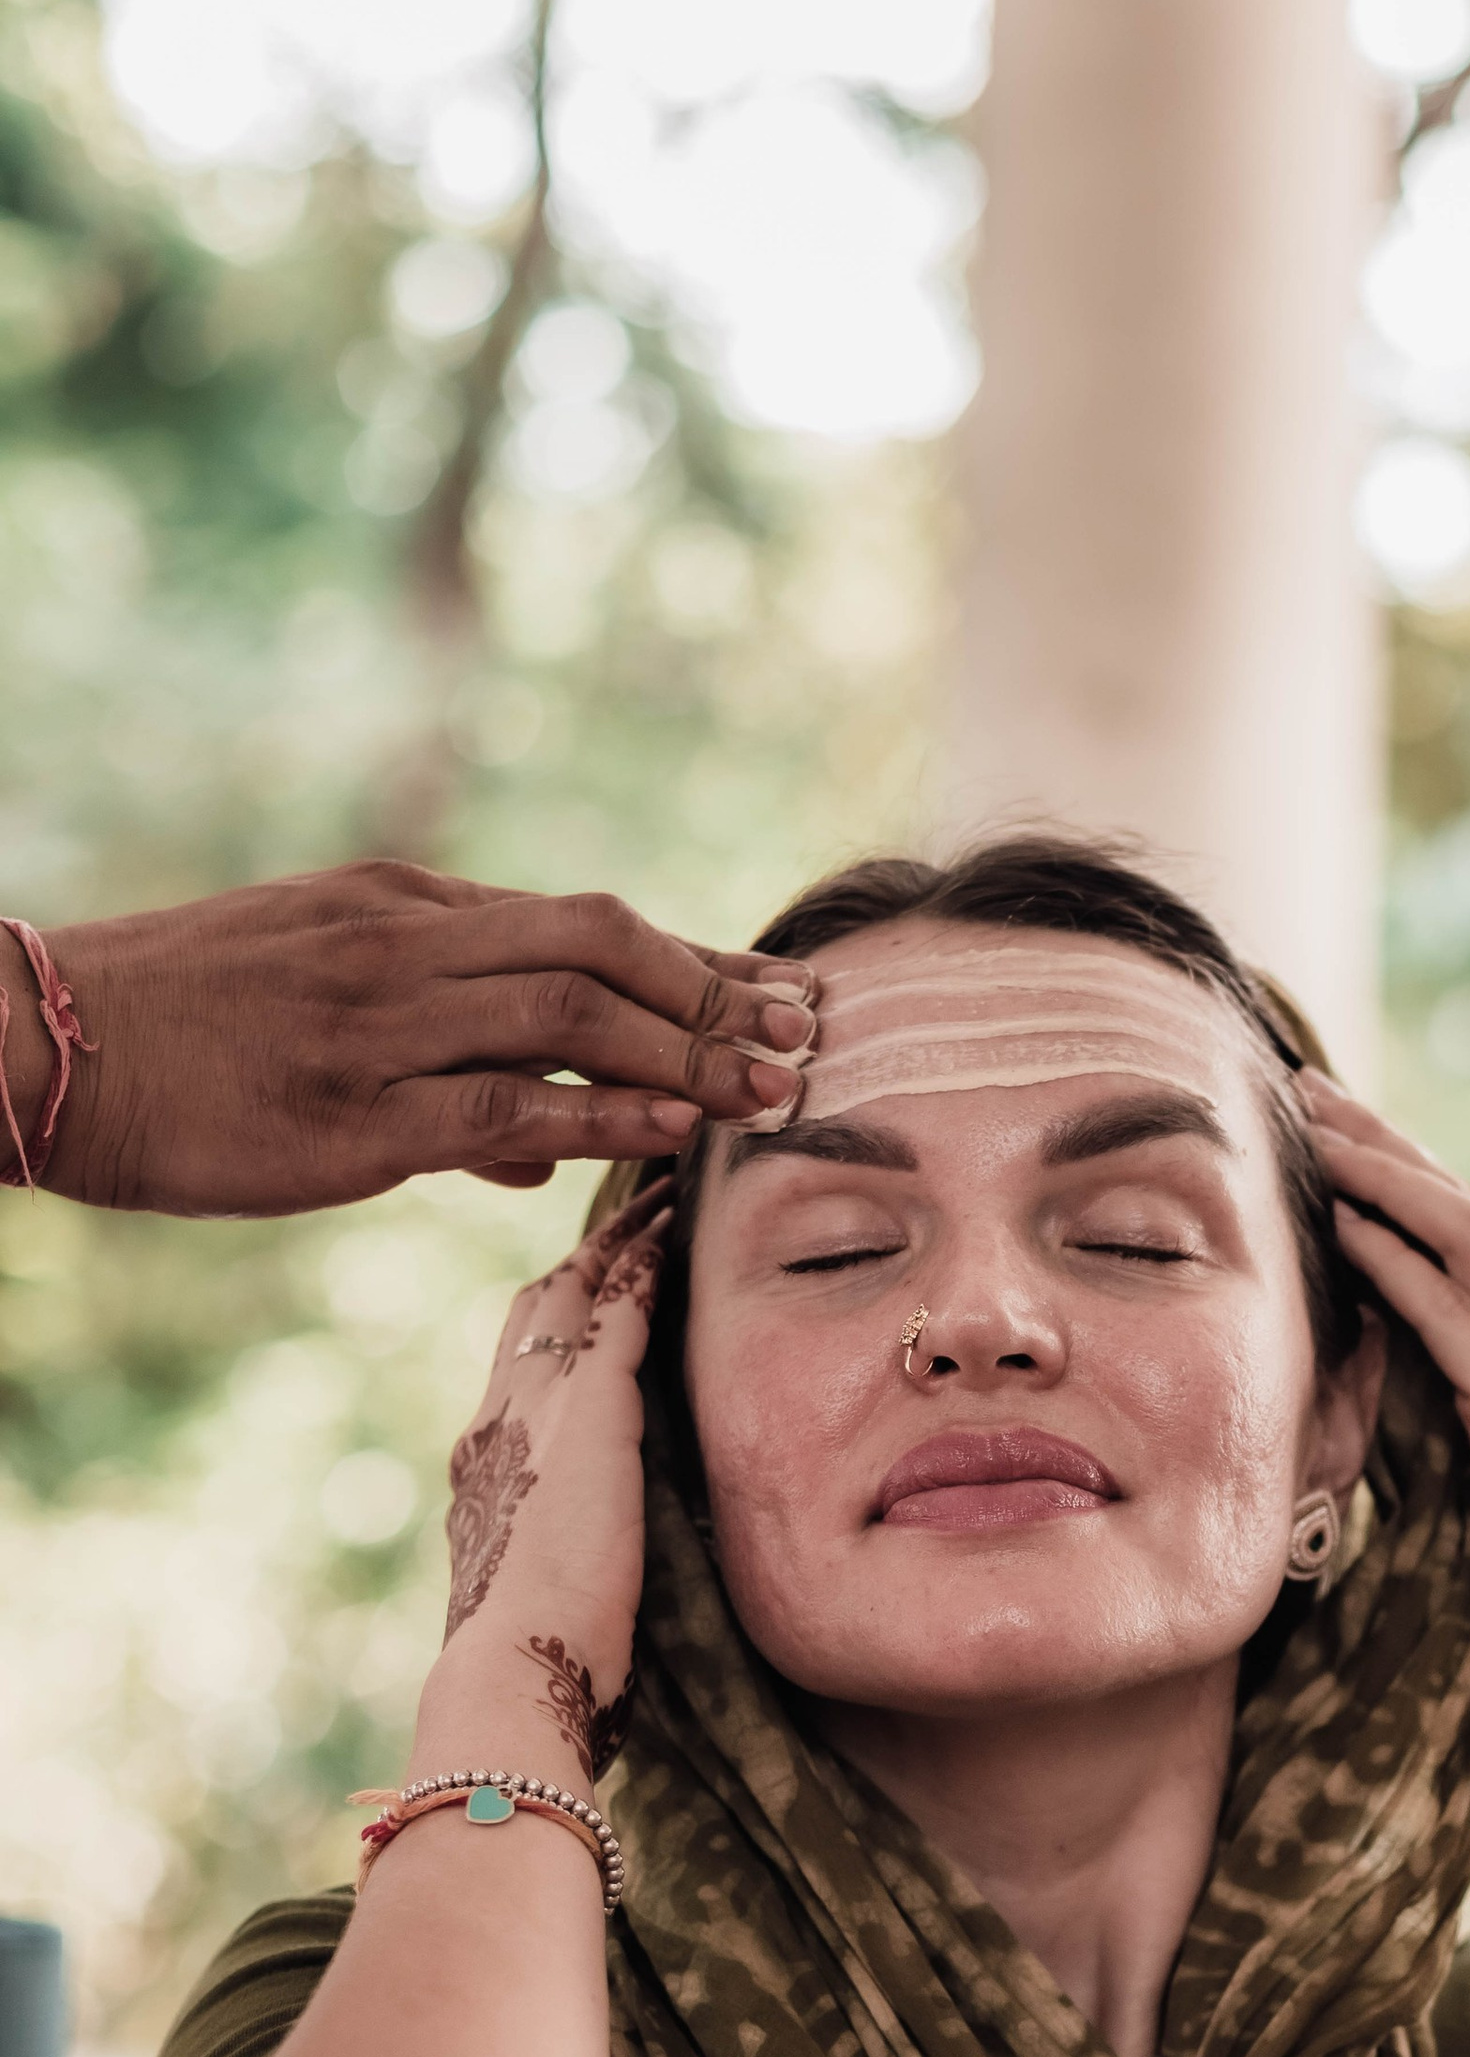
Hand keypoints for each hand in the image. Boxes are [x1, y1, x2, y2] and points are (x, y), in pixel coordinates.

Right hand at [10, 860, 816, 1213]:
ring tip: (773, 1085)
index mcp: (402, 904)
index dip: (690, 957)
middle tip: (805, 1030)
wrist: (46, 1045)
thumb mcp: (320, 999)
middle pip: (599, 944)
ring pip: (571, 1014)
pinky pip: (507, 1105)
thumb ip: (439, 1055)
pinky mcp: (356, 1115)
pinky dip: (605, 1115)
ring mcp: (382, 1026)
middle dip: (714, 989)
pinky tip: (677, 1130)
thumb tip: (536, 1152)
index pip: (578, 921)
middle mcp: (405, 945)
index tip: (775, 988)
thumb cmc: (184, 1033)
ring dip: (687, 1049)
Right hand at [412, 1184, 669, 1790]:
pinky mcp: (588, 1408)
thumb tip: (596, 1583)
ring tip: (656, 1202)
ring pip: (568, 1294)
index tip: (585, 1296)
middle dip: (577, 1264)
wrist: (513, 1675)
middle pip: (531, 1314)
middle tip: (622, 1219)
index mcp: (486, 1472)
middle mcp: (497, 1423)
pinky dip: (641, 1268)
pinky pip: (616, 1311)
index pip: (516, 1373)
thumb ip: (563, 1565)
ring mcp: (537, 1407)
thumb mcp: (542, 1597)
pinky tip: (672, 1235)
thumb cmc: (538, 1670)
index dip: (549, 1328)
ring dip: (613, 1245)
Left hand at [1305, 1073, 1469, 1732]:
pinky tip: (1343, 1223)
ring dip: (1385, 1173)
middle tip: (1308, 1088)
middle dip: (1388, 1143)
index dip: (1409, 1179)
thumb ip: (1465, 1413)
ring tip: (1315, 1125)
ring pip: (1466, 1234)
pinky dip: (1395, 1260)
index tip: (1338, 1135)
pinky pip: (1452, 1313)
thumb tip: (1393, 1379)